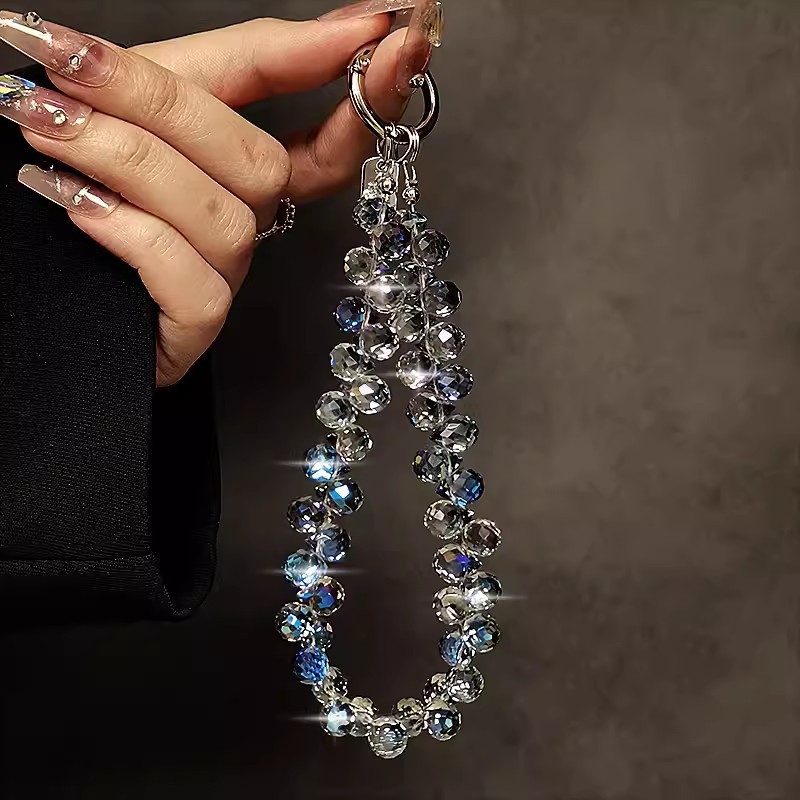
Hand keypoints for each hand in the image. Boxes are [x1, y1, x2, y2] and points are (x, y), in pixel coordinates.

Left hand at [0, 10, 406, 385]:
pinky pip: (194, 283)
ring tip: (42, 124)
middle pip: (262, 166)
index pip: (327, 144)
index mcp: (239, 172)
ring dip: (126, 159)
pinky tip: (73, 202)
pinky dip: (130, 233)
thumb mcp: (145, 92)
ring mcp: (221, 280)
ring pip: (224, 218)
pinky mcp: (190, 330)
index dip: (360, 96)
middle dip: (165, 105)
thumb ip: (231, 62)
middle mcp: (243, 226)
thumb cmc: (67, 170)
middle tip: (72, 61)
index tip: (384, 37)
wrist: (13, 262)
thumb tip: (332, 25)